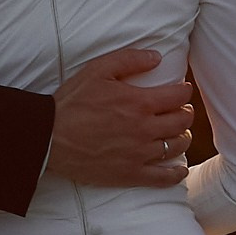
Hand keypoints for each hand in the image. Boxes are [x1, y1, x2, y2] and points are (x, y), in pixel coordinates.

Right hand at [48, 45, 197, 189]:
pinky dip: (176, 174)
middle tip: (181, 110)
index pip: (177, 96)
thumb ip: (129, 59)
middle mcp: (144, 129)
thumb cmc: (72, 102)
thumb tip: (157, 57)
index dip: (184, 91)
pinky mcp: (130, 174)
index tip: (182, 90)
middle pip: (181, 122)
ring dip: (183, 137)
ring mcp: (139, 154)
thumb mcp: (97, 70)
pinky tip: (179, 170)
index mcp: (139, 103)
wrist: (49, 137)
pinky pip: (163, 178)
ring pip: (176, 147)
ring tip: (179, 133)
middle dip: (186, 113)